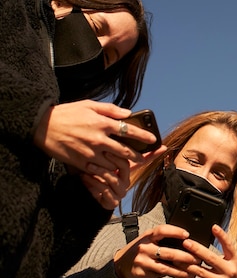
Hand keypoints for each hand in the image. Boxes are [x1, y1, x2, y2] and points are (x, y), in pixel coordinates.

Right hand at [33, 100, 157, 171]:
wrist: (43, 126)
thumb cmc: (67, 113)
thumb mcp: (89, 104)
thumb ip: (111, 109)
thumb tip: (128, 113)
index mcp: (102, 123)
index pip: (130, 131)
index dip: (144, 136)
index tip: (153, 139)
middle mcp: (99, 139)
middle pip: (125, 151)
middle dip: (138, 156)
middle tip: (143, 157)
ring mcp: (90, 153)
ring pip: (114, 164)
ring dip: (123, 166)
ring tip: (128, 166)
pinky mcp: (81, 163)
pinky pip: (100, 171)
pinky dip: (108, 172)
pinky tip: (112, 172)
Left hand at [80, 146, 166, 208]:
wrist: (88, 195)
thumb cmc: (95, 174)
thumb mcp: (103, 159)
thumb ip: (115, 147)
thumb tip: (126, 129)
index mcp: (127, 170)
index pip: (141, 159)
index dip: (148, 153)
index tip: (150, 146)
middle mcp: (126, 181)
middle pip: (125, 166)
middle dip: (114, 158)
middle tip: (104, 151)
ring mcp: (119, 192)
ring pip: (113, 179)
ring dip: (100, 171)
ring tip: (89, 165)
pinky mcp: (111, 202)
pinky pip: (104, 190)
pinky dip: (94, 183)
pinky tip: (84, 176)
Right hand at [113, 224, 194, 277]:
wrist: (121, 262)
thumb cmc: (141, 248)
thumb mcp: (149, 239)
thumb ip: (163, 238)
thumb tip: (186, 241)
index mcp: (148, 235)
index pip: (162, 230)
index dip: (175, 231)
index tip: (187, 234)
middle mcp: (145, 246)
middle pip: (167, 251)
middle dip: (185, 255)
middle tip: (197, 257)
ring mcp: (143, 260)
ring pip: (166, 265)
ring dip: (182, 267)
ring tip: (194, 268)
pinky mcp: (143, 271)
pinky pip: (162, 273)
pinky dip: (175, 274)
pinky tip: (183, 274)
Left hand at [177, 225, 236, 277]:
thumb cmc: (230, 267)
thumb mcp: (232, 257)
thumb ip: (223, 246)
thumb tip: (212, 230)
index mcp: (235, 260)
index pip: (229, 246)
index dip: (222, 236)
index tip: (213, 227)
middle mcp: (228, 271)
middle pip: (211, 259)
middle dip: (197, 250)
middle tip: (186, 242)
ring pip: (200, 271)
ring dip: (186, 264)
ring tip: (176, 256)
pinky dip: (185, 277)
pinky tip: (177, 271)